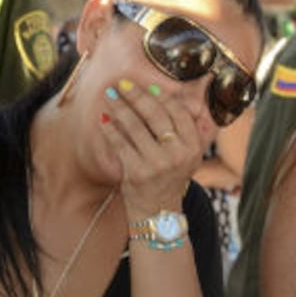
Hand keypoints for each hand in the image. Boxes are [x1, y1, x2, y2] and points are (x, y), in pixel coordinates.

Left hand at [100, 79, 204, 215]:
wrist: (158, 213)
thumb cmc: (170, 178)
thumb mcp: (187, 156)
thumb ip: (187, 130)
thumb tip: (172, 95)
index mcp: (193, 147)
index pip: (177, 112)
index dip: (160, 96)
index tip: (146, 86)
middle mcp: (178, 154)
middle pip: (155, 115)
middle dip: (136, 95)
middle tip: (122, 83)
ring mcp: (158, 164)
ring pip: (135, 126)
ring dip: (119, 107)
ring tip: (109, 95)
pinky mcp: (137, 172)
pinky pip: (120, 143)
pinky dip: (110, 128)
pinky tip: (103, 118)